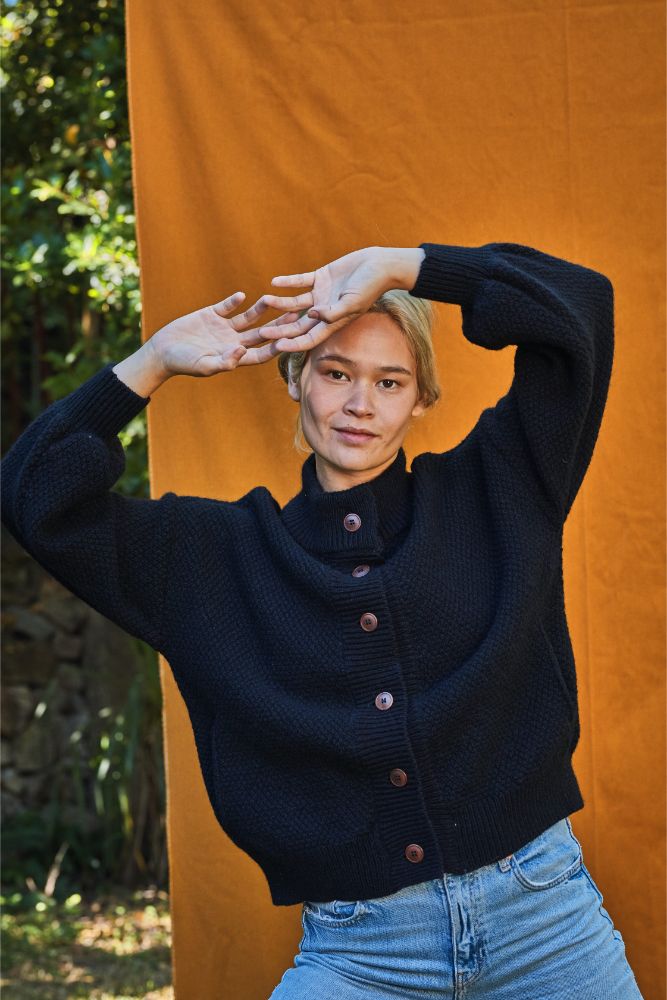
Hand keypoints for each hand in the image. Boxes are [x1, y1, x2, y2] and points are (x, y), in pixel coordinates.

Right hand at [149, 291, 322, 376]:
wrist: (162, 351)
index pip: (262, 353)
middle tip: (295, 316)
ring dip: (260, 309)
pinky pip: (227, 306)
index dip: (276, 347)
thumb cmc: (183, 364)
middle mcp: (233, 341)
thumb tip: (242, 351)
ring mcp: (224, 327)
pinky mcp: (212, 314)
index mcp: (236, 356)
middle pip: (261, 333)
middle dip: (278, 326)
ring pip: (248, 317)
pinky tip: (242, 296)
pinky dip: (233, 301)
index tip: (292, 340)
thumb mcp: (204, 366)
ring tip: (273, 299)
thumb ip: (224, 361)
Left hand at [258, 247, 394, 352]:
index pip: (308, 339)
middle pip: (296, 325)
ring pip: (295, 303)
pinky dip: (288, 282)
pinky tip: (274, 282)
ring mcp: (321, 294)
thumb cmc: (370, 286)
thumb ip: (333, 312)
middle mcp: (324, 311)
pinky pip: (300, 281)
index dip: (293, 344)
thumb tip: (313, 315)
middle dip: (279, 329)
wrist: (380, 265)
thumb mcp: (352, 302)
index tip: (277, 346)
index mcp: (332, 322)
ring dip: (280, 303)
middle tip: (260, 332)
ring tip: (264, 300)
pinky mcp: (320, 277)